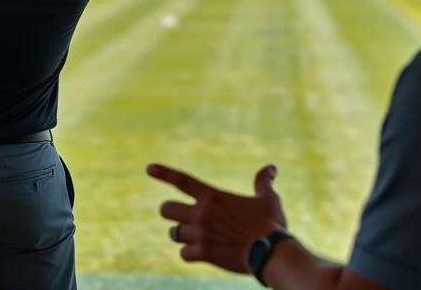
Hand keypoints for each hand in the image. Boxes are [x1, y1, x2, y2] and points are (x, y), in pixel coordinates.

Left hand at [147, 163, 286, 274]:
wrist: (271, 253)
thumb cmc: (270, 224)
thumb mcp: (268, 199)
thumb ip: (263, 182)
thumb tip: (271, 168)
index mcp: (213, 197)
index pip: (182, 181)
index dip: (164, 173)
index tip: (148, 168)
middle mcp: (201, 214)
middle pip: (166, 209)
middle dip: (171, 212)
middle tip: (182, 217)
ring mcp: (200, 234)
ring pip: (173, 233)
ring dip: (179, 234)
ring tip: (192, 236)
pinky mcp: (203, 254)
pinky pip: (183, 253)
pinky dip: (189, 253)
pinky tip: (200, 253)